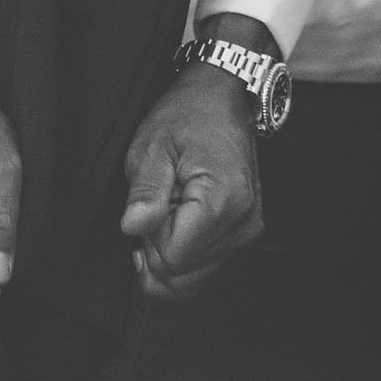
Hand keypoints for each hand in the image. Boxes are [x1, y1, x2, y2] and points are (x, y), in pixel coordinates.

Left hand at [120, 66, 263, 300]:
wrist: (220, 101)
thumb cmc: (186, 117)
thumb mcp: (151, 146)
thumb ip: (144, 191)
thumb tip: (133, 227)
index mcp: (222, 201)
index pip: (172, 257)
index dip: (148, 236)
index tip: (151, 201)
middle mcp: (243, 223)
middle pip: (182, 274)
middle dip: (157, 247)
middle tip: (158, 203)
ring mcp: (247, 231)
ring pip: (192, 279)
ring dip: (169, 250)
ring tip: (169, 206)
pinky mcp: (244, 234)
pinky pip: (204, 268)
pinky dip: (182, 253)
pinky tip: (175, 223)